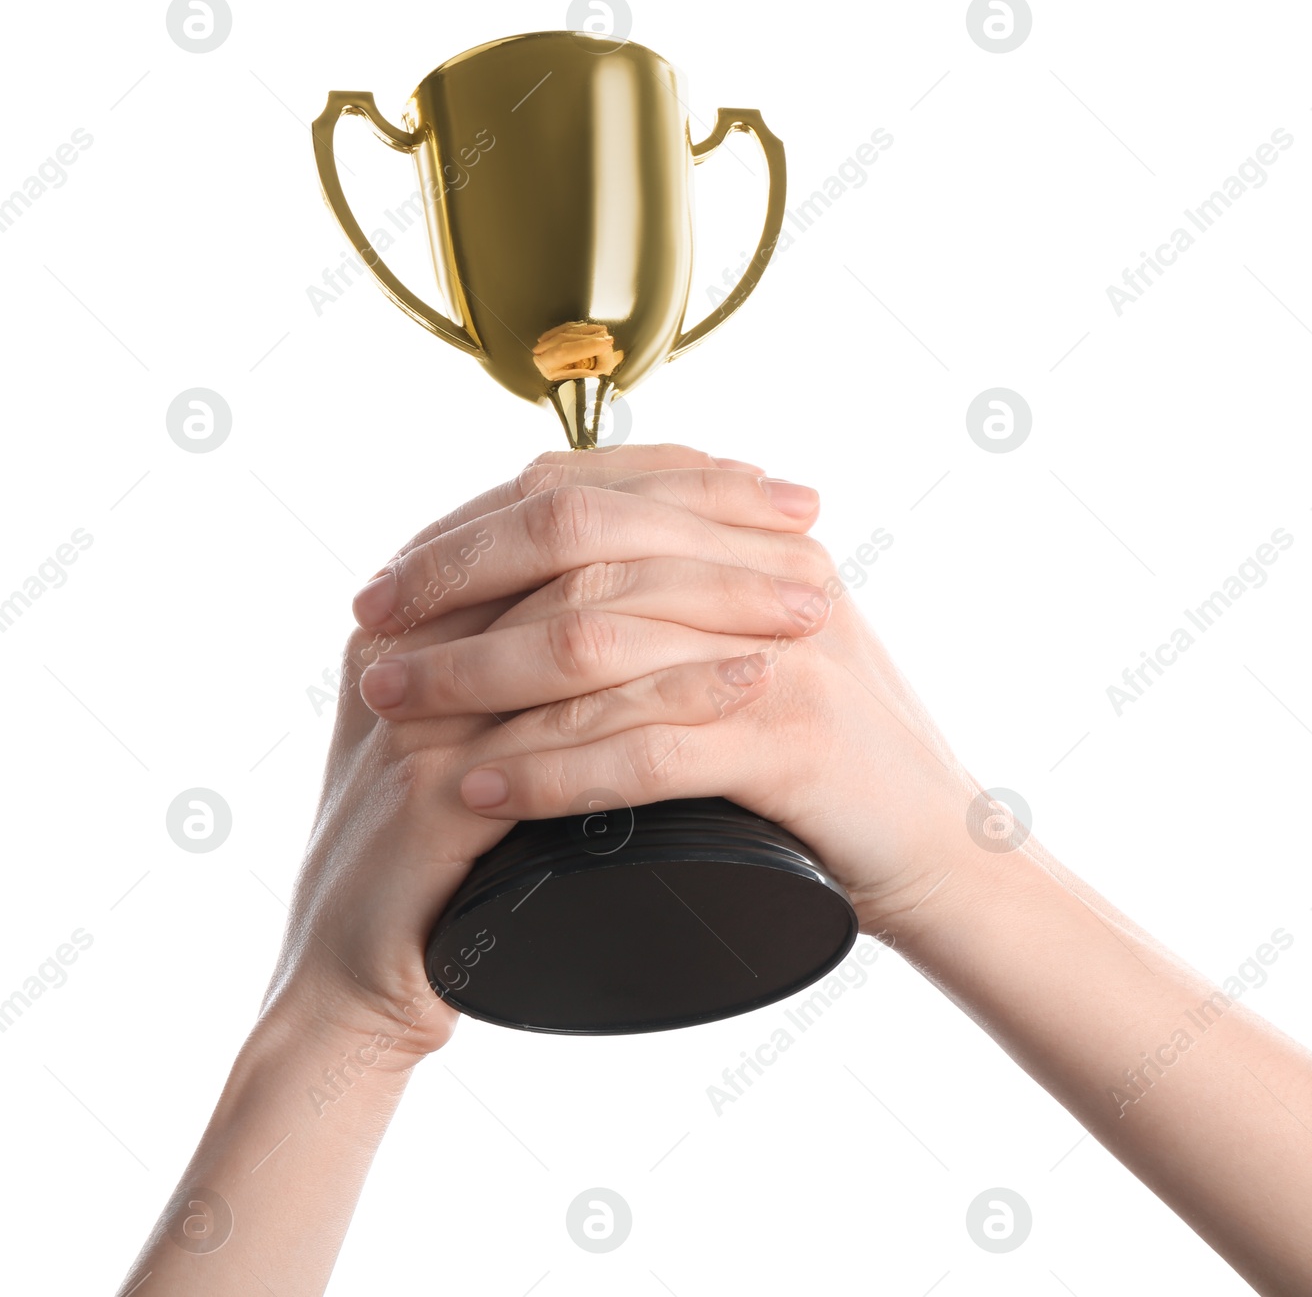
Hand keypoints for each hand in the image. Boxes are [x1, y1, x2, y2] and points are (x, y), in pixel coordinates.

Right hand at [261, 444, 834, 1061]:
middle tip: (807, 525)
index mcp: (420, 603)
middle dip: (701, 521)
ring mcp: (415, 713)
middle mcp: (406, 635)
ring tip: (808, 602)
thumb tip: (660, 568)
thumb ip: (534, 645)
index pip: (553, 492)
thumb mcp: (485, 723)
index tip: (773, 486)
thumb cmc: (447, 850)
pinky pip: (570, 732)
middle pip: (567, 532)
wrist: (357, 979)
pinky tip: (750, 686)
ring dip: (709, 602)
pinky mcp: (428, 797)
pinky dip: (672, 703)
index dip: (672, 478)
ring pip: (576, 621)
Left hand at [361, 448, 981, 949]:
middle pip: (581, 548)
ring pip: (599, 642)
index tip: (393, 576)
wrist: (946, 846)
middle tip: (373, 633)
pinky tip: (482, 789)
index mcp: (757, 535)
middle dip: (457, 585)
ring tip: (392, 709)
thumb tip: (556, 573)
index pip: (590, 494)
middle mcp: (772, 572)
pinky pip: (646, 747)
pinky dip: (552, 769)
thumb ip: (685, 593)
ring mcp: (786, 653)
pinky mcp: (794, 741)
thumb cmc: (835, 757)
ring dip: (477, 677)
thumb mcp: (763, 646)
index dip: (476, 527)